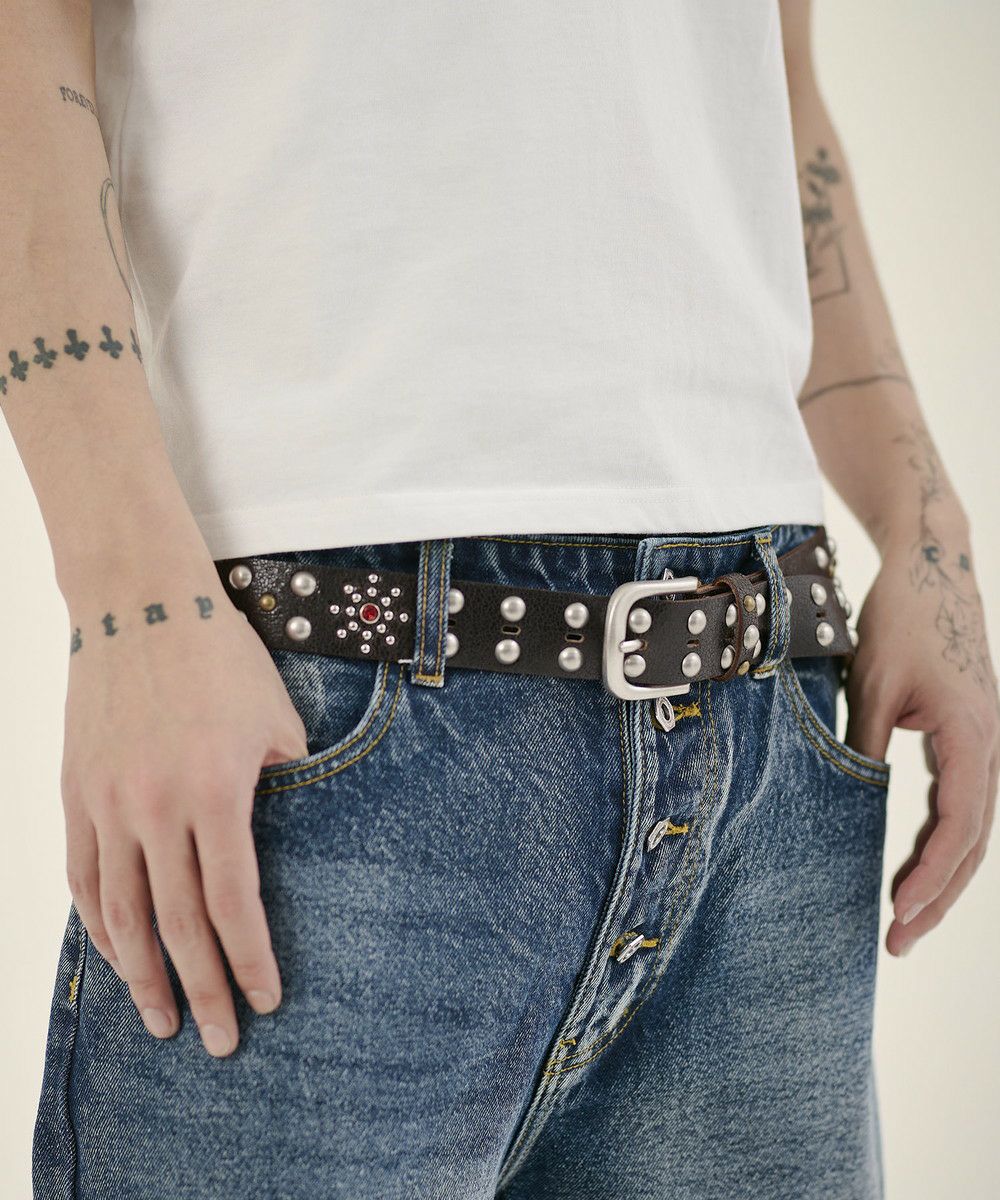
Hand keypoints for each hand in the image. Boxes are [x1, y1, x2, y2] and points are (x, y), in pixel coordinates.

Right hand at [60, 556, 308, 1056]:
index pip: (233, 902)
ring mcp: (107, 805)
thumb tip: (286, 833)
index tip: (266, 1001)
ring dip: (142, 975)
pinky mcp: (76, 794)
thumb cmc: (219, 657)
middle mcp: (155, 809)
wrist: (139, 603)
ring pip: (122, 915)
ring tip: (162, 1019)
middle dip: (202, 990)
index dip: (249, 959)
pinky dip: (100, 926)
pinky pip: (85, 878)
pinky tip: (118, 956)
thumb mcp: (277, 717)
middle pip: (177, 925)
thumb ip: (284, 783)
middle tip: (219, 1042)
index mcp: (215, 792)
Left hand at [844, 526, 999, 956]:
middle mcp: (992, 747)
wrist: (933, 567)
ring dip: (942, 876)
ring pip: (972, 828)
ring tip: (904, 919)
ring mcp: (987, 743)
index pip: (958, 827)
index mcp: (973, 737)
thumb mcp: (873, 686)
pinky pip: (963, 803)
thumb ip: (865, 750)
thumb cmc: (903, 620)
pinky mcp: (971, 737)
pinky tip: (911, 867)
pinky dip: (940, 840)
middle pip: (973, 842)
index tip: (897, 915)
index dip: (930, 878)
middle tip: (897, 942)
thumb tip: (846, 810)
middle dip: (938, 896)